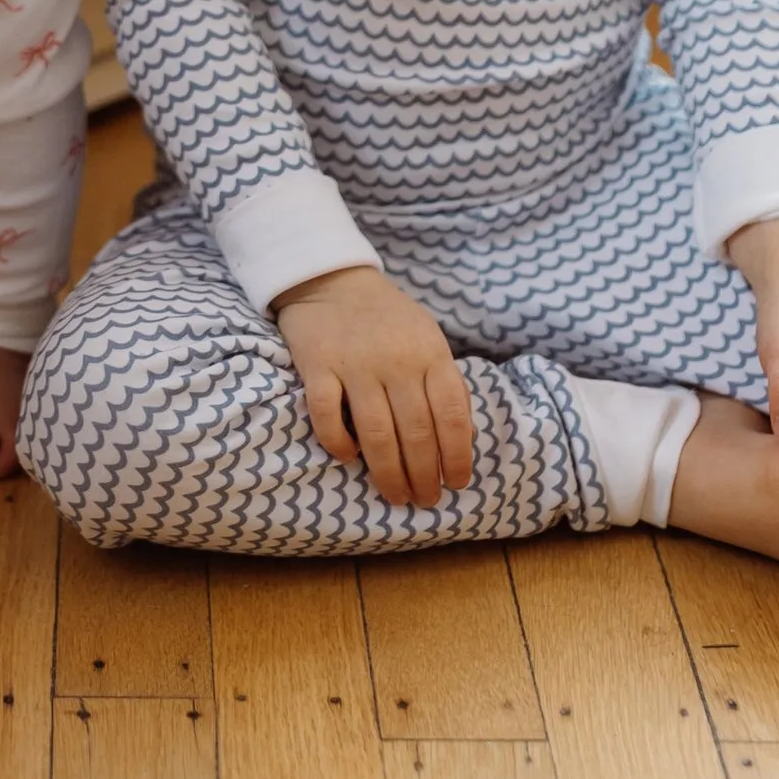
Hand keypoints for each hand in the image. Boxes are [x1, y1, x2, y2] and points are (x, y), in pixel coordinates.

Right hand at [275, 265, 475, 509]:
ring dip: (390, 474)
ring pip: (378, 435)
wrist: (330, 278)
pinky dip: (339, 443)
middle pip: (417, 433)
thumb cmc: (386, 316)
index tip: (458, 483)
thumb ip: (444, 381)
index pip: (452, 415)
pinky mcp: (317, 365)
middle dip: (425, 476)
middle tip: (426, 500)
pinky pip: (328, 416)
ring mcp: (355, 363)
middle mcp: (396, 360)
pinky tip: (348, 458)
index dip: (458, 456)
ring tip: (397, 496)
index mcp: (430, 352)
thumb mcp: (427, 336)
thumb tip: (462, 439)